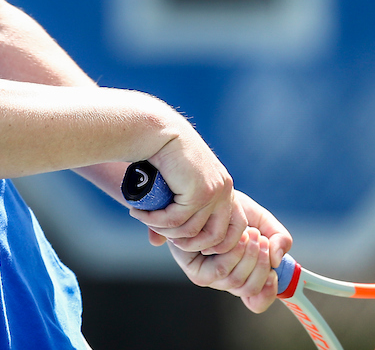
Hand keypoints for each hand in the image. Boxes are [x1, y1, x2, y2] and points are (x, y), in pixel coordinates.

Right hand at [126, 136, 246, 255]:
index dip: (213, 244)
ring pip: (191, 231)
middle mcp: (224, 191)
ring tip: (144, 219)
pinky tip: (139, 213)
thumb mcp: (172, 189)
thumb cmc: (161, 156)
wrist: (157, 130)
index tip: (185, 241)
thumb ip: (169, 216)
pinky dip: (155, 221)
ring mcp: (214, 192)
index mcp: (224, 189)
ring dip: (166, 232)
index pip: (235, 230)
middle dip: (189, 245)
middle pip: (217, 238)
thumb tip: (155, 243)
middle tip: (164, 237)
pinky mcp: (198, 192)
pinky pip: (176, 220)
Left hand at [162, 191, 292, 313]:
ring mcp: (211, 277)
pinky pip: (220, 272)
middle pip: (250, 290)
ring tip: (249, 232)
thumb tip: (277, 260)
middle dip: (261, 264)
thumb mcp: (263, 221)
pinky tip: (235, 237)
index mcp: (245, 273)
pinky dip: (233, 254)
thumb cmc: (235, 208)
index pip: (257, 301)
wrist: (209, 194)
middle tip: (260, 239)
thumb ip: (280, 238)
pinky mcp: (196, 271)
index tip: (274, 272)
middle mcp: (228, 278)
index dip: (269, 292)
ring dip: (248, 256)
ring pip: (236, 282)